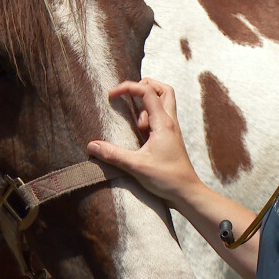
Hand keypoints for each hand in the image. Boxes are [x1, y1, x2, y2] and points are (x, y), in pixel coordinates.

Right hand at [87, 78, 202, 204]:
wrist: (187, 193)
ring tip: (135, 122)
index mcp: (163, 123)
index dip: (128, 87)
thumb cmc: (167, 179)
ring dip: (147, 103)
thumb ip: (113, 154)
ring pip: (164, 102)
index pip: (147, 91)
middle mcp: (170, 122)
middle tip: (127, 95)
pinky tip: (140, 132)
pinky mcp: (169, 138)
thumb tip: (91, 145)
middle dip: (143, 86)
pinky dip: (148, 116)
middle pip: (163, 89)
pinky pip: (160, 117)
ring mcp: (171, 129)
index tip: (111, 95)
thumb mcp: (136, 166)